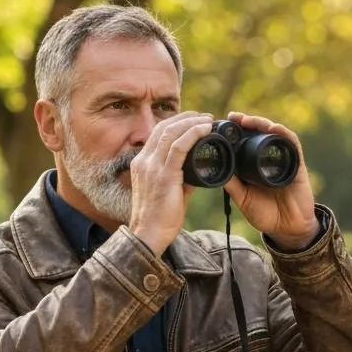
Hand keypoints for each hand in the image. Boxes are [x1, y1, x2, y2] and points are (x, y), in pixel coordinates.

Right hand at [128, 111, 211, 254]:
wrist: (149, 235)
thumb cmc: (161, 218)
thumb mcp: (169, 192)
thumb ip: (181, 179)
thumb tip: (197, 172)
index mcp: (142, 163)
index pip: (158, 134)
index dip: (177, 123)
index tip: (195, 120)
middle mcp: (144, 161)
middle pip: (163, 128)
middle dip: (186, 118)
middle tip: (205, 116)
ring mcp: (151, 167)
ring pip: (171, 133)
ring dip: (192, 122)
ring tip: (208, 120)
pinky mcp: (163, 175)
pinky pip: (178, 147)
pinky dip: (193, 134)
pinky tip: (205, 129)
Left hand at [223, 112, 318, 249]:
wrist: (287, 228)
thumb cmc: (265, 214)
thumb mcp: (242, 198)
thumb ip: (232, 184)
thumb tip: (216, 167)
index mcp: (254, 166)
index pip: (245, 142)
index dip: (235, 131)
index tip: (222, 123)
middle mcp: (268, 159)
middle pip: (259, 133)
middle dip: (247, 122)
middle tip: (234, 117)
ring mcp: (284, 160)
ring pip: (274, 134)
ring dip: (262, 123)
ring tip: (250, 121)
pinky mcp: (297, 164)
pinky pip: (292, 144)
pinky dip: (283, 133)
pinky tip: (273, 128)